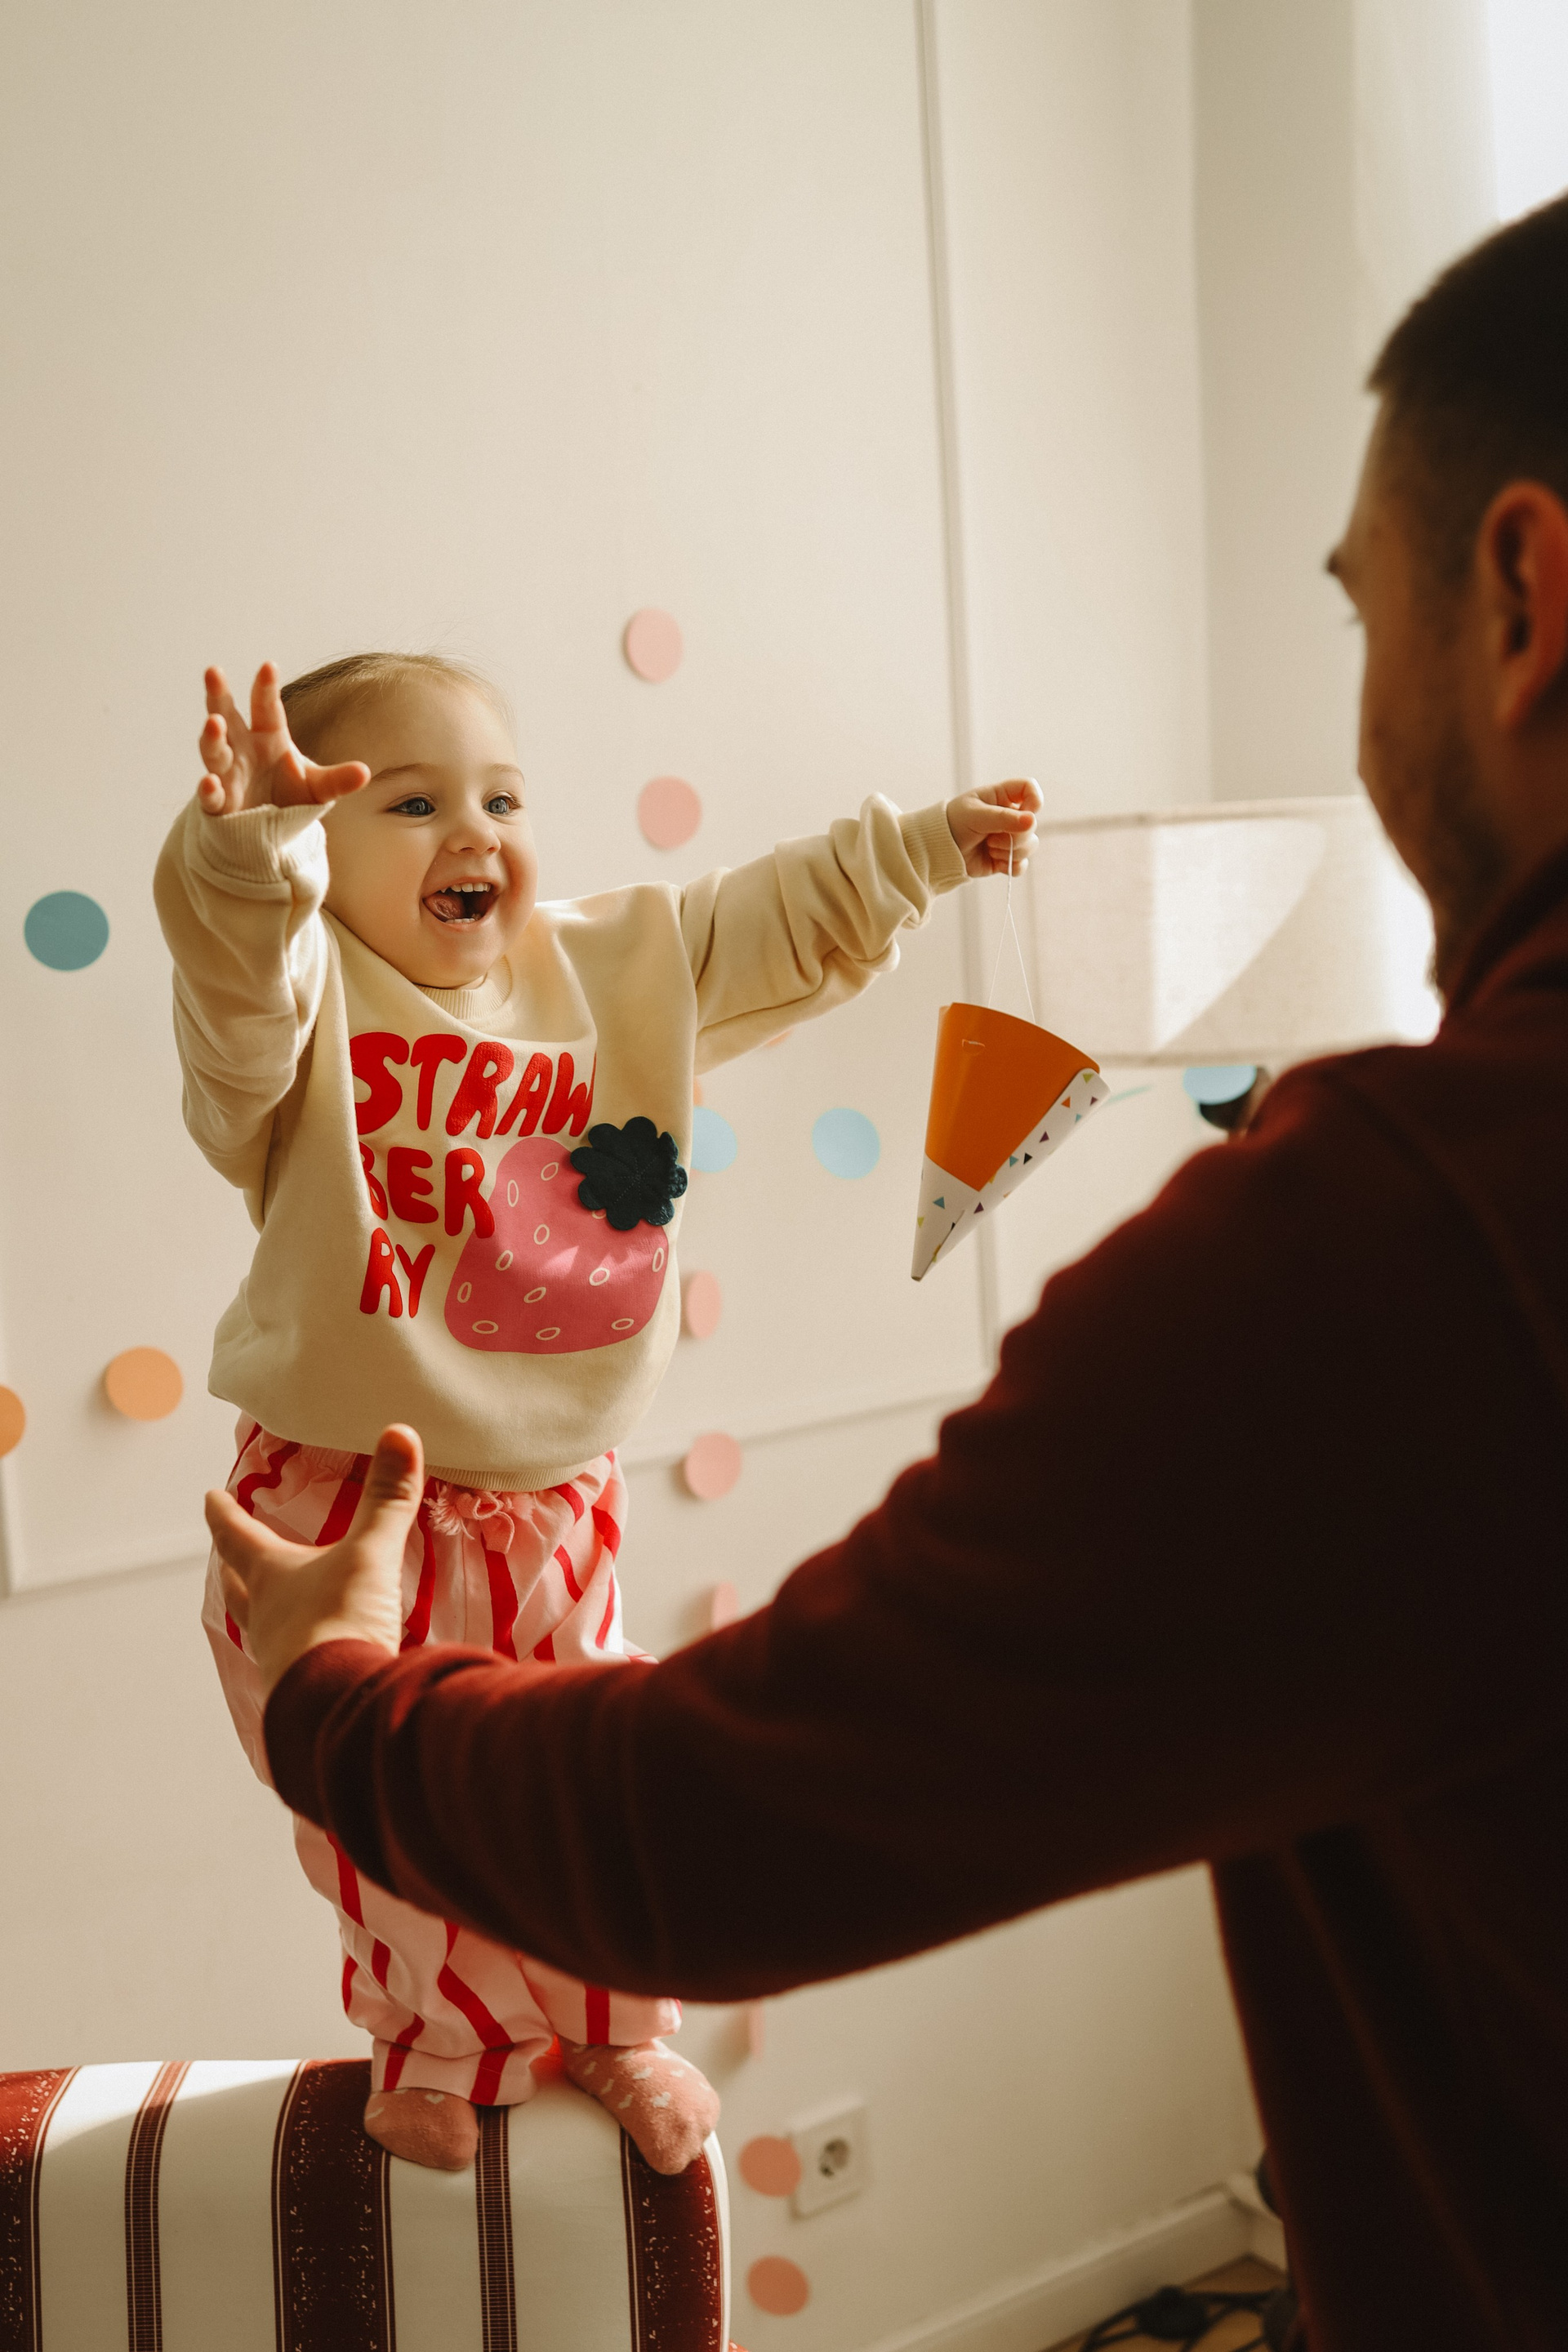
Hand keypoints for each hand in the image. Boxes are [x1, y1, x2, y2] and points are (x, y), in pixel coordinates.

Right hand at [196, 661, 369, 815]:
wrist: (274, 829)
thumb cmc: (292, 796)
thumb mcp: (319, 787)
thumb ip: (338, 779)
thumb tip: (365, 772)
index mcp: (268, 736)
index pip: (266, 707)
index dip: (266, 688)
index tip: (269, 666)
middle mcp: (243, 750)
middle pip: (228, 718)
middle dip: (219, 696)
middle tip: (213, 672)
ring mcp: (228, 775)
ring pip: (213, 752)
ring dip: (211, 737)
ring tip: (214, 722)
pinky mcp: (220, 804)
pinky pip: (210, 796)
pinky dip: (208, 790)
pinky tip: (210, 783)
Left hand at [207, 1424, 421, 1694]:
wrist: (339, 1705)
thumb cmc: (341, 1620)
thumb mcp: (370, 1554)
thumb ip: (388, 1499)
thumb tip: (400, 1434)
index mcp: (271, 1578)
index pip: (238, 1538)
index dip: (224, 1515)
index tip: (210, 1497)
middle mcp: (266, 1619)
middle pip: (240, 1590)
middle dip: (235, 1570)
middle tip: (228, 1560)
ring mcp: (279, 1659)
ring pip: (262, 1629)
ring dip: (263, 1614)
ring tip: (272, 1608)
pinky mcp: (301, 1692)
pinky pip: (292, 1663)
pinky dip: (297, 1650)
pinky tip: (314, 1654)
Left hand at [945, 778, 1042, 878]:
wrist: (938, 850)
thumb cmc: (952, 823)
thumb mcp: (976, 815)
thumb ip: (1004, 818)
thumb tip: (1031, 820)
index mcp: (1002, 797)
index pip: (1030, 789)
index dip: (1034, 799)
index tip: (1027, 812)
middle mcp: (1009, 816)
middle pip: (1032, 824)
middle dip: (1015, 836)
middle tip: (990, 839)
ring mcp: (1008, 838)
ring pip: (1030, 846)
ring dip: (1010, 851)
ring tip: (988, 848)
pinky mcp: (1005, 858)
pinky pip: (1022, 865)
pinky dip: (1010, 866)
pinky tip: (994, 861)